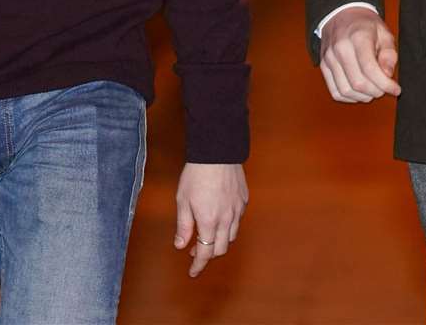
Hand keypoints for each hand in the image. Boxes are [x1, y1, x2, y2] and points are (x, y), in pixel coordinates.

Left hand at [174, 162, 248, 276]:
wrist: (217, 152)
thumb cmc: (197, 174)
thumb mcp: (183, 200)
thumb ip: (184, 226)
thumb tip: (181, 245)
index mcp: (209, 221)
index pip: (205, 253)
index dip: (198, 265)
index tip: (193, 272)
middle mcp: (226, 219)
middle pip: (220, 249)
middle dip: (207, 255)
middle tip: (195, 250)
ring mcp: (237, 210)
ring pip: (231, 237)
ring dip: (218, 242)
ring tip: (207, 234)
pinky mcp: (244, 201)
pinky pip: (237, 221)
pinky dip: (228, 227)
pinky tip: (219, 219)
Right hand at [318, 7, 400, 102]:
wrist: (341, 15)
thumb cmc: (366, 25)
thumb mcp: (384, 33)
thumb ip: (389, 54)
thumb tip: (387, 75)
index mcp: (358, 37)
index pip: (370, 69)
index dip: (385, 84)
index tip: (396, 89)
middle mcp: (340, 48)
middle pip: (358, 83)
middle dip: (376, 91)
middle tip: (385, 88)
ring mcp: (329, 58)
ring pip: (346, 90)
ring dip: (363, 97)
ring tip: (374, 90)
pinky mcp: (323, 66)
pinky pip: (336, 91)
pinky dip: (350, 97)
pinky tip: (360, 92)